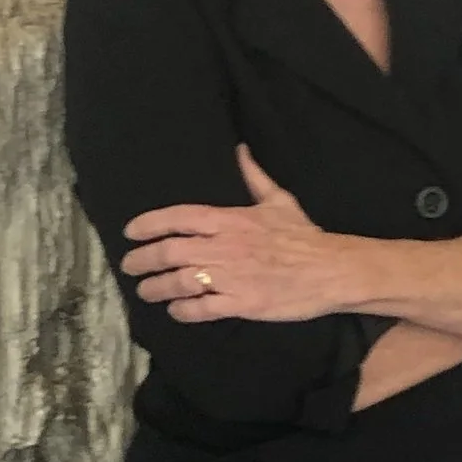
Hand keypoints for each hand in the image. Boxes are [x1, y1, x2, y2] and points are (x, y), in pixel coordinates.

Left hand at [122, 146, 349, 322]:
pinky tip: (175, 311)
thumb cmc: (305, 236)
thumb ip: (254, 177)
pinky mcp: (241, 304)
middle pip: (170, 251)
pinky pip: (201, 309)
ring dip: (156, 288)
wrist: (331, 270)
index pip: (178, 217)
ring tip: (145, 291)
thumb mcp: (279, 200)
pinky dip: (183, 310)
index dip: (149, 224)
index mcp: (229, 219)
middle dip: (142, 259)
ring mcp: (230, 277)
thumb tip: (241, 151)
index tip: (130, 232)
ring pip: (179, 282)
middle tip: (129, 266)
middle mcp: (224, 247)